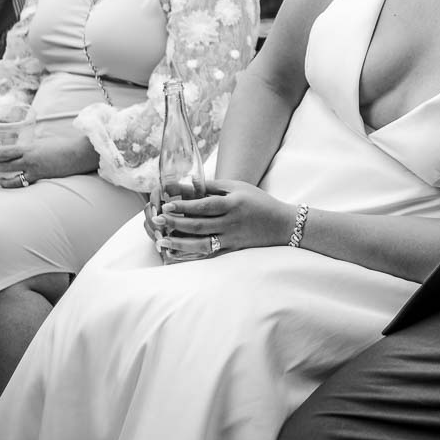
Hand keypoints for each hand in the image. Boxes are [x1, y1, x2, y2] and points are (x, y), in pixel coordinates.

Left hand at [0, 135, 93, 188]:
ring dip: (1, 176)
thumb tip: (24, 148)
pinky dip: (12, 184)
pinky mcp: (39, 178)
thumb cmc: (62, 146)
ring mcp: (33, 170)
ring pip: (11, 175)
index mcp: (29, 147)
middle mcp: (28, 158)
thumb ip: (32, 146)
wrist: (77, 154)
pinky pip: (22, 183)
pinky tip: (7, 184)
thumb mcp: (43, 142)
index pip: (6, 150)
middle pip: (4, 163)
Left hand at [152, 179, 293, 256]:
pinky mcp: (232, 250)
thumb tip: (187, 184)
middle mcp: (231, 223)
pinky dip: (192, 255)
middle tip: (157, 221)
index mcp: (232, 204)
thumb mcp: (237, 187)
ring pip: (202, 244)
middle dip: (176, 223)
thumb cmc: (258, 201)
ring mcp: (231, 239)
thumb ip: (212, 187)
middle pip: (199, 225)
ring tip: (162, 241)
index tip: (166, 205)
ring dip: (180, 243)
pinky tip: (177, 254)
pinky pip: (209, 254)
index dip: (184, 205)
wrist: (282, 224)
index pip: (205, 205)